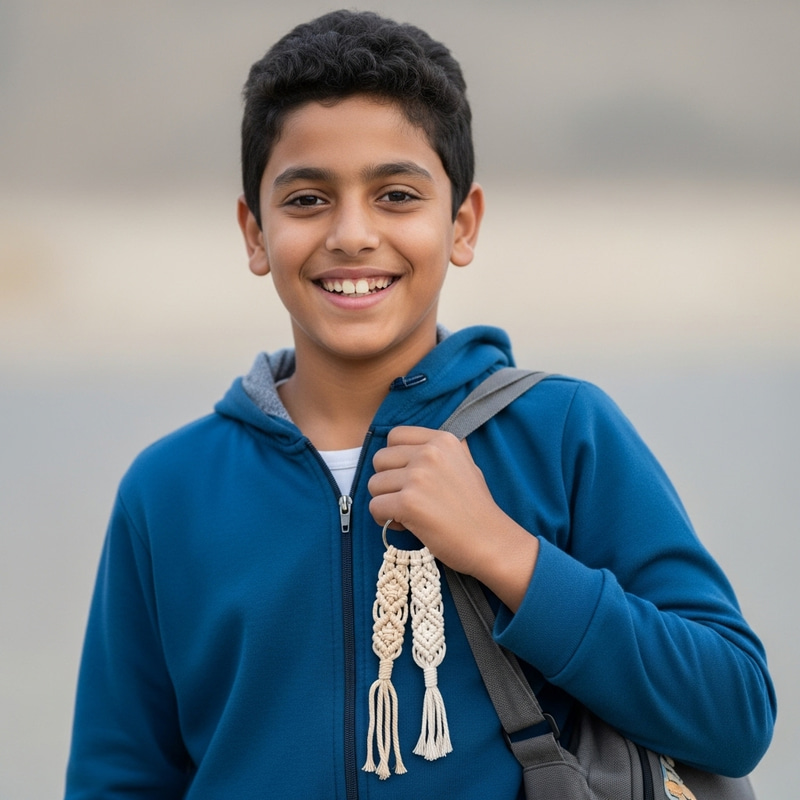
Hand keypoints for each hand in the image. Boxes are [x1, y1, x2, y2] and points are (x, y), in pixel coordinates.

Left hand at [368, 426, 537, 610]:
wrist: (491, 541)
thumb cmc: (476, 507)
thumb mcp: (464, 464)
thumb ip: (436, 454)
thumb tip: (402, 453)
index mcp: (443, 440)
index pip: (395, 436)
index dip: (395, 458)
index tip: (406, 476)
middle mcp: (429, 453)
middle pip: (380, 459)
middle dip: (387, 481)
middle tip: (405, 498)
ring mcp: (418, 477)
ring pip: (374, 484)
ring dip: (385, 501)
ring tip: (406, 514)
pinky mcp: (408, 503)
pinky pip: (375, 507)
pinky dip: (383, 519)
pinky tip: (402, 525)